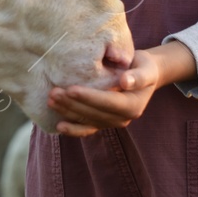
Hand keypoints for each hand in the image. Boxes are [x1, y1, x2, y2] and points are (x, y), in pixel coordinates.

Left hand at [48, 42, 195, 136]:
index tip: (71, 89)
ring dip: (68, 112)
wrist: (142, 75)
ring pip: (87, 120)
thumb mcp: (146, 68)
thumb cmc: (143, 67)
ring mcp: (111, 122)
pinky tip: (58, 125)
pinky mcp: (103, 123)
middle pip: (94, 113)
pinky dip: (73, 129)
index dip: (89, 97)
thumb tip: (125, 82)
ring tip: (51, 101)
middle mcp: (123, 119)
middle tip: (54, 93)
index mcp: (133, 106)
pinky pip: (87, 128)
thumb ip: (139, 76)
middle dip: (72, 104)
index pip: (108, 102)